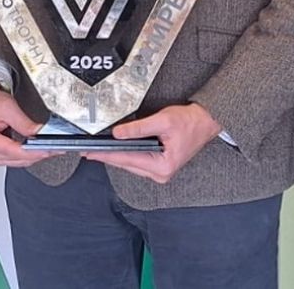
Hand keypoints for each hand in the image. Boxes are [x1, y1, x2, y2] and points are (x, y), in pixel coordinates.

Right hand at [0, 89, 65, 166]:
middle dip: (39, 153)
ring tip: (48, 146)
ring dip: (34, 155)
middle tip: (56, 146)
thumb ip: (25, 123)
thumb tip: (39, 134)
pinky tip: (35, 148)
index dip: (36, 151)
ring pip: (20, 162)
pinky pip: (16, 160)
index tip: (50, 149)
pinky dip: (27, 155)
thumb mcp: (8, 107)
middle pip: (20, 159)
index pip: (16, 152)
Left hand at [83, 103, 222, 183]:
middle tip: (88, 151)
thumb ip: (138, 128)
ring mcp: (160, 171)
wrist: (205, 122)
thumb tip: (118, 133)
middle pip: (127, 164)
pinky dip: (127, 155)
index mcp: (162, 166)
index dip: (106, 155)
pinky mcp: (159, 166)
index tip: (90, 153)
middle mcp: (161, 173)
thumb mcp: (162, 121)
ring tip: (99, 150)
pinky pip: (138, 162)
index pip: (127, 160)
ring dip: (117, 156)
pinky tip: (117, 150)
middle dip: (108, 156)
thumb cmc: (190, 123)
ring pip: (131, 164)